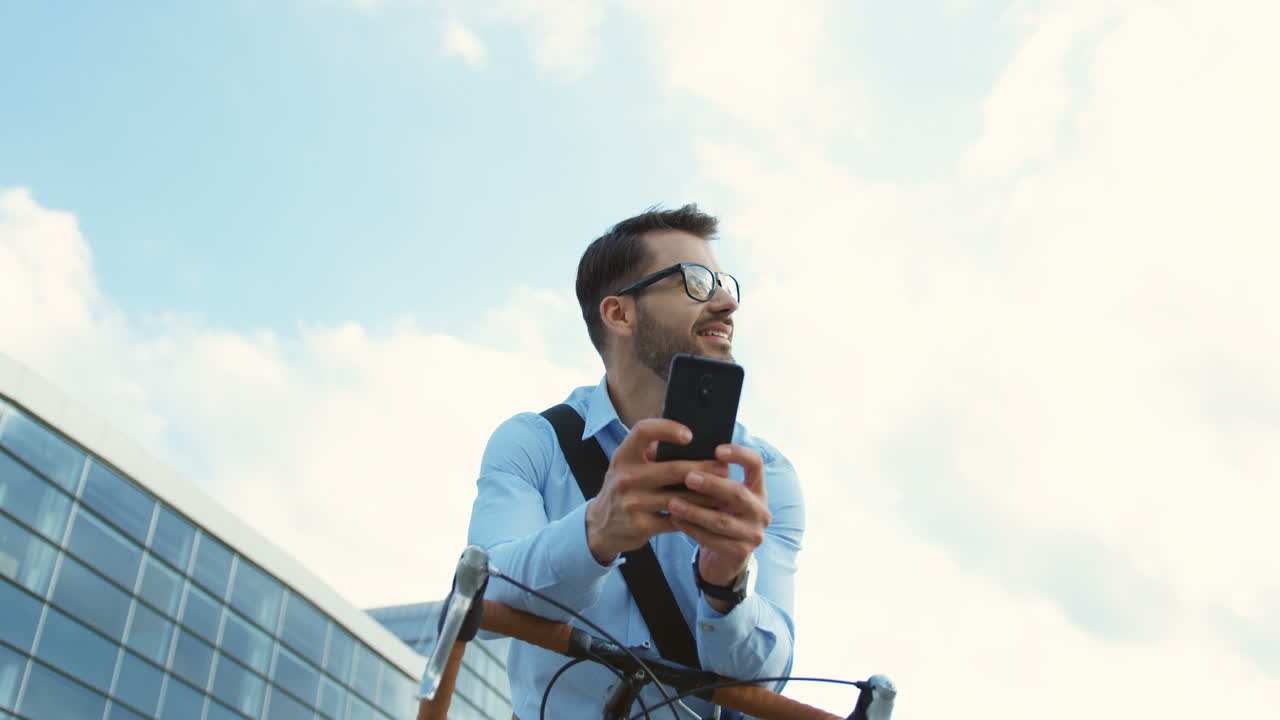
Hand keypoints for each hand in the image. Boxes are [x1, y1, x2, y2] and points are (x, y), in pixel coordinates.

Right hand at [585, 419, 728, 563]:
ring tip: (724, 489)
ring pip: (681, 497)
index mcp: (623, 456)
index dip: (667, 428)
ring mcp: (633, 503)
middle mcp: (626, 477)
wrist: (600, 526)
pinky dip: (696, 515)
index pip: (643, 431)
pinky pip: (678, 519)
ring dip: (707, 494)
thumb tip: (691, 439)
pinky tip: (710, 512)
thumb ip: (649, 452)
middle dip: (704, 468)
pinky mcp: (642, 526)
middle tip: (723, 468)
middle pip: (674, 468)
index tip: (689, 435)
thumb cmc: (623, 488)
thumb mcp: (626, 465)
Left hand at [667, 444, 770, 592]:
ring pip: (722, 520)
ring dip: (695, 510)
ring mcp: (753, 534)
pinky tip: (675, 521)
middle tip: (688, 477)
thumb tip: (672, 452)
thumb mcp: (718, 497)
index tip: (717, 450)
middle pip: (738, 493)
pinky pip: (713, 540)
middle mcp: (761, 510)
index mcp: (757, 489)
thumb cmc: (715, 516)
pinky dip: (692, 529)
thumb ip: (706, 476)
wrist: (723, 558)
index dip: (739, 454)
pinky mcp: (741, 553)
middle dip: (712, 484)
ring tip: (672, 502)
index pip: (756, 464)